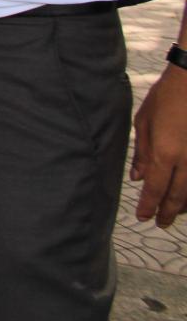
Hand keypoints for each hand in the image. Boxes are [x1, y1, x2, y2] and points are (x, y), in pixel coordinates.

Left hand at [135, 67, 186, 227]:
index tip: (143, 217)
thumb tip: (138, 177)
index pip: (155, 188)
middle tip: (160, 222)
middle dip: (168, 211)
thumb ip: (142, 152)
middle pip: (177, 194)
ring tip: (175, 214)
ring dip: (184, 204)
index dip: (149, 205)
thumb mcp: (144, 121)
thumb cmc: (167, 97)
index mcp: (165, 153)